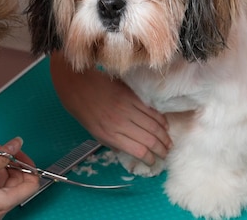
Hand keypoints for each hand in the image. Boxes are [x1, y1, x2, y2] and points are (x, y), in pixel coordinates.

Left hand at [50, 52, 171, 165]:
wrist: (77, 85)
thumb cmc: (82, 110)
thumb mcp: (93, 133)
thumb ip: (112, 143)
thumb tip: (128, 151)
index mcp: (110, 135)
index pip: (138, 151)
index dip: (150, 159)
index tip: (153, 162)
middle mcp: (121, 123)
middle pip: (150, 139)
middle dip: (162, 149)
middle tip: (166, 153)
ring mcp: (128, 108)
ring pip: (154, 125)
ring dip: (165, 136)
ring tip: (169, 142)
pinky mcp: (131, 96)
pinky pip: (151, 110)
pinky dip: (160, 119)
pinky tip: (164, 126)